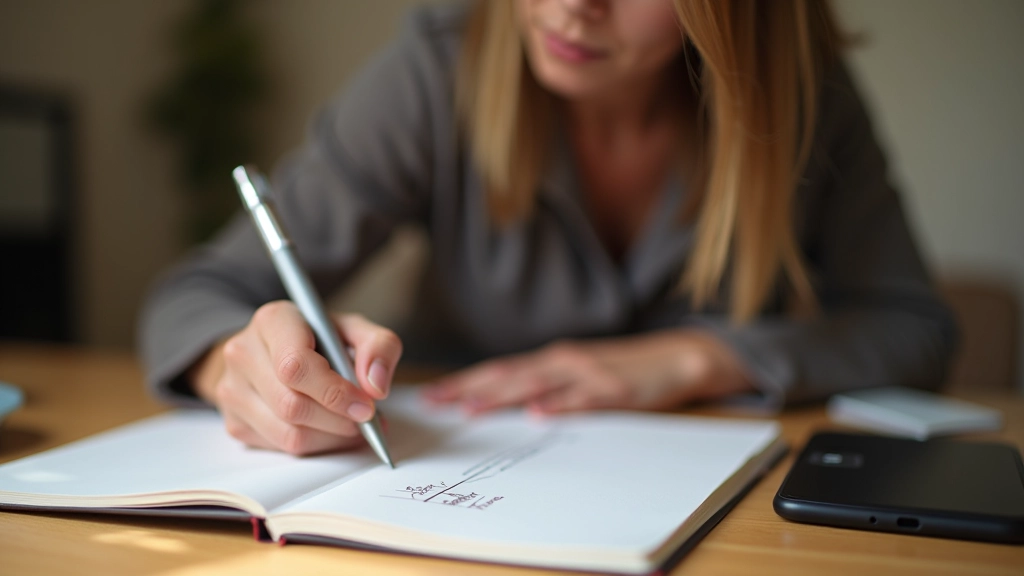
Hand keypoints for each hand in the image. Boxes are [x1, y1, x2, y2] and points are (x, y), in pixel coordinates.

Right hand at [189, 301, 402, 454]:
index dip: (335, 392)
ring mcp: (232, 390)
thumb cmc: (316, 339)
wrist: (273, 350)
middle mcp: (243, 353)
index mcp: (272, 321)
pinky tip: (328, 429)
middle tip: (366, 420)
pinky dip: (316, 445)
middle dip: (339, 420)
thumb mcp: (353, 329)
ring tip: (352, 425)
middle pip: (292, 405)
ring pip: (288, 434)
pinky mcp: (234, 421)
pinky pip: (281, 448)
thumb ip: (378, 346)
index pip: (296, 366)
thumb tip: (376, 387)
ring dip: (331, 437)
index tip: (367, 406)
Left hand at [422, 331, 751, 414]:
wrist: (678, 356)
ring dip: (502, 397)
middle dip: (469, 390)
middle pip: (508, 376)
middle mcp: (563, 362)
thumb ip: (546, 385)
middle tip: (435, 404)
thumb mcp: (579, 373)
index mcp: (552, 360)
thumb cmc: (624, 370)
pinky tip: (536, 414)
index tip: (431, 397)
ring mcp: (588, 374)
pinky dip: (558, 406)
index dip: (464, 382)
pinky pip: (582, 400)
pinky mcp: (614, 391)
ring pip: (536, 385)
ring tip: (470, 409)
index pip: (499, 371)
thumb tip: (506, 406)